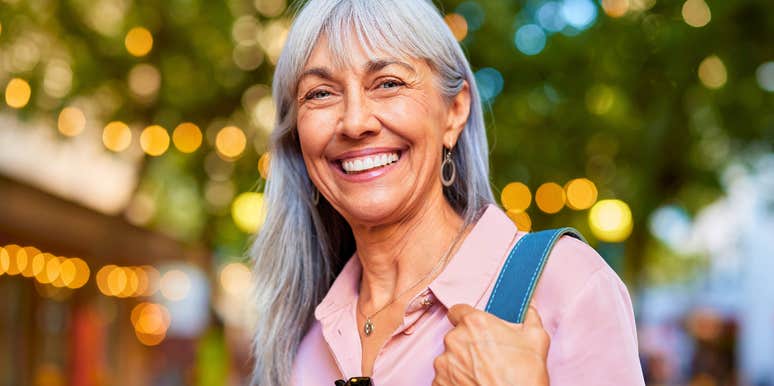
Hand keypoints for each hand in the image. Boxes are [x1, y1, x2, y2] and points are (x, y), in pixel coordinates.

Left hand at [432, 304, 549, 385]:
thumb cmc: (524, 377)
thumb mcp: (537, 340)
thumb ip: (529, 317)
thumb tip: (528, 309)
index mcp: (474, 323)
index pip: (457, 311)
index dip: (466, 319)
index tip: (474, 328)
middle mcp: (454, 340)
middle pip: (455, 336)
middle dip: (468, 344)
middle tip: (487, 357)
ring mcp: (444, 363)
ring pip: (449, 358)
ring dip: (461, 363)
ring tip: (482, 374)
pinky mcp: (439, 382)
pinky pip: (445, 377)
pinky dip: (455, 381)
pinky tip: (474, 384)